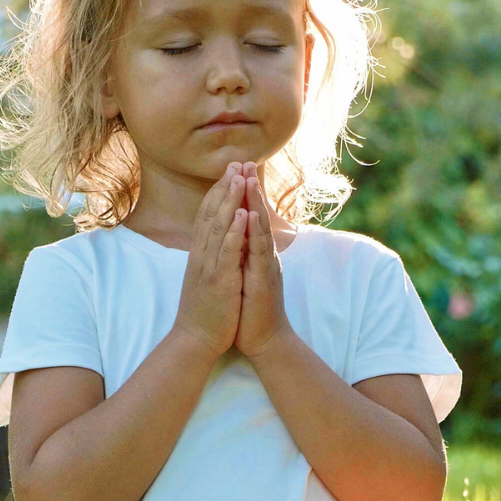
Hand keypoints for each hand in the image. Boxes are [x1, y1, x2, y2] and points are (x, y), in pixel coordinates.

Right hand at [172, 162, 247, 357]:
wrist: (196, 339)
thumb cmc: (204, 311)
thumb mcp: (205, 277)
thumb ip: (209, 256)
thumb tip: (215, 239)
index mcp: (200, 254)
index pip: (207, 215)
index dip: (218, 192)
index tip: (229, 171)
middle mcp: (201, 255)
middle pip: (212, 213)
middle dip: (224, 187)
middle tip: (235, 162)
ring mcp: (209, 266)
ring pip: (218, 227)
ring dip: (229, 200)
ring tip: (239, 177)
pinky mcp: (219, 280)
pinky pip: (227, 251)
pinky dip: (234, 231)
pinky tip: (243, 214)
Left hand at [234, 164, 294, 359]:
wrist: (265, 340)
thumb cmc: (252, 310)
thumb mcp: (244, 276)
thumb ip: (243, 255)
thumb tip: (235, 237)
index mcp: (255, 253)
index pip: (250, 217)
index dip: (244, 194)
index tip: (236, 169)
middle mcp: (262, 254)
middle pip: (257, 214)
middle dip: (250, 188)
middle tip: (245, 161)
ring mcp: (264, 265)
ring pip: (259, 228)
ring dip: (254, 202)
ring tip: (248, 178)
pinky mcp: (263, 279)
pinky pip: (257, 251)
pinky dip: (253, 232)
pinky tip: (249, 215)